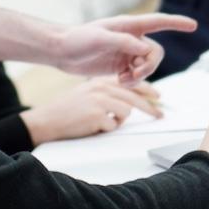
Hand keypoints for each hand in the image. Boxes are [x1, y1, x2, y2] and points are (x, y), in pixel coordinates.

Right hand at [20, 78, 161, 145]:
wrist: (48, 119)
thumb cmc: (67, 108)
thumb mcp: (88, 91)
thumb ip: (107, 92)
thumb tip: (130, 102)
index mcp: (100, 80)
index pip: (130, 82)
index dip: (147, 90)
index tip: (158, 97)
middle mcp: (101, 87)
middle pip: (135, 97)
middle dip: (150, 108)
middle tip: (160, 115)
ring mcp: (99, 100)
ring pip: (126, 112)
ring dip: (117, 121)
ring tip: (100, 121)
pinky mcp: (97, 115)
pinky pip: (114, 125)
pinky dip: (106, 128)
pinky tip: (93, 125)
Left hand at [53, 13, 197, 83]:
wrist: (63, 51)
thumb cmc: (78, 39)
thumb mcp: (99, 38)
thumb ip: (123, 42)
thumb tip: (143, 48)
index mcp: (129, 25)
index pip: (158, 22)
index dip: (177, 23)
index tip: (193, 25)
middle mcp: (131, 37)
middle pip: (156, 52)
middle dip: (149, 66)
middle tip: (133, 75)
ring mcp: (126, 51)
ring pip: (148, 65)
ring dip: (140, 75)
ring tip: (123, 80)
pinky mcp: (121, 64)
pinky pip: (137, 74)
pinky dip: (133, 80)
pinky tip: (120, 81)